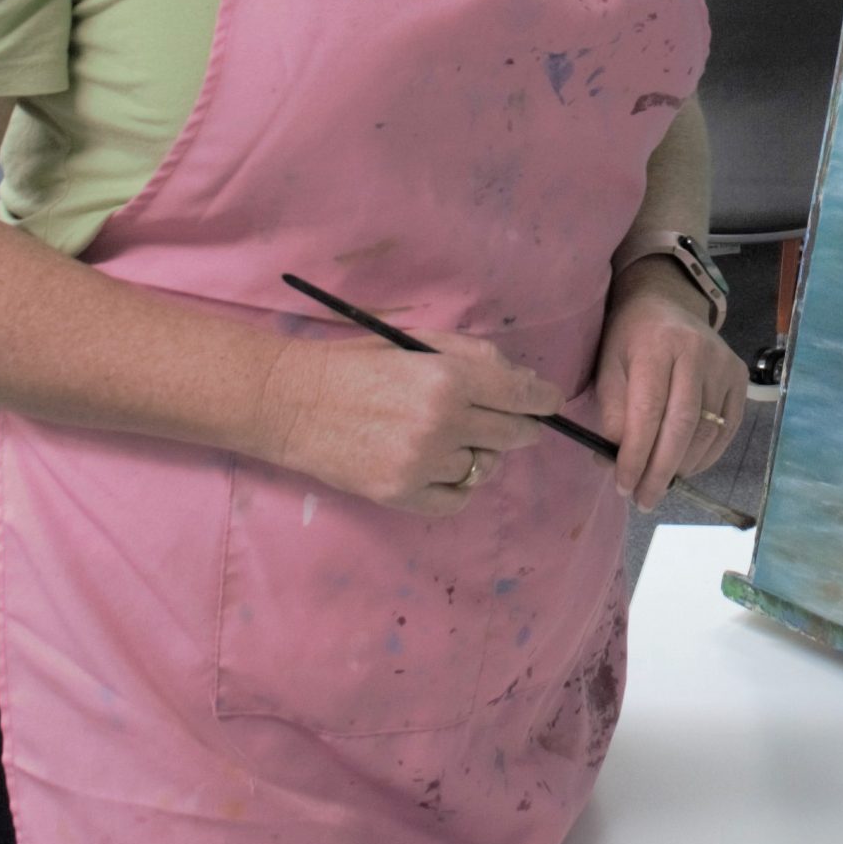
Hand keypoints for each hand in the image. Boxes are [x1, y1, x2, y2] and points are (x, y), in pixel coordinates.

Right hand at [252, 323, 559, 517]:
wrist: (293, 402)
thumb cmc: (357, 363)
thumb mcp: (419, 343)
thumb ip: (475, 358)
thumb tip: (522, 381)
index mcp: (449, 378)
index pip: (522, 396)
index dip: (544, 400)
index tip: (549, 403)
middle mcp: (442, 422)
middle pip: (513, 435)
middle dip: (521, 427)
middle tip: (512, 423)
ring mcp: (422, 464)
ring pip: (484, 466)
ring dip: (477, 452)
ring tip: (447, 436)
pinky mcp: (402, 495)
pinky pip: (457, 500)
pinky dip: (458, 486)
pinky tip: (441, 467)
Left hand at [592, 258, 746, 509]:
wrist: (667, 303)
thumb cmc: (630, 338)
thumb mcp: (608, 366)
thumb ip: (610, 412)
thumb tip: (613, 463)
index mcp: (657, 345)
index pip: (648, 412)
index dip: (635, 455)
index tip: (622, 486)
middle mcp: (697, 352)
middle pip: (682, 426)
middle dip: (660, 471)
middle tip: (643, 500)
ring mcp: (724, 364)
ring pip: (707, 431)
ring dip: (682, 467)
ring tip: (659, 485)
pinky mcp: (740, 377)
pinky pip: (727, 429)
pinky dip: (706, 457)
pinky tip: (685, 468)